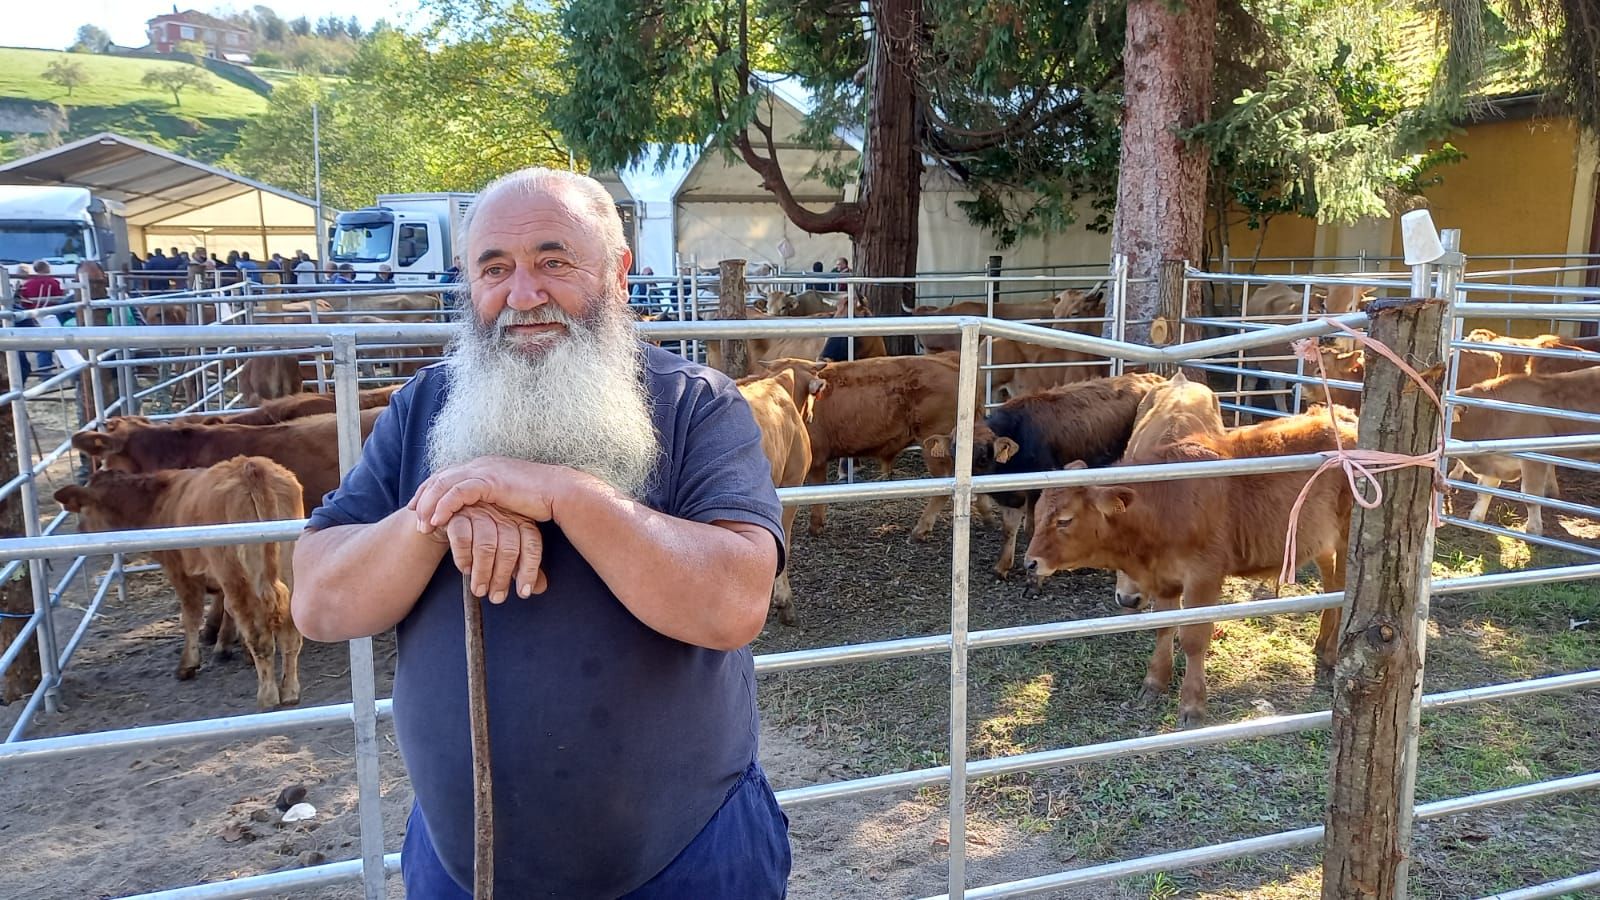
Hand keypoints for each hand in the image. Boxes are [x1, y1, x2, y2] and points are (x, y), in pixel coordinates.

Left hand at [409, 457, 592, 532]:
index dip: (428, 491)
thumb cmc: (538, 501)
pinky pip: (457, 492)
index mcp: (483, 467)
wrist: (560, 494)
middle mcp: (480, 464)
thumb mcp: (507, 501)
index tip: (417, 509)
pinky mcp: (490, 480)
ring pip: (443, 483)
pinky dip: (443, 506)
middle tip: (413, 517)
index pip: (447, 475)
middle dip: (422, 497)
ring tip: (422, 525)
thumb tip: (480, 517)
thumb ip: (490, 503)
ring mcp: (484, 470)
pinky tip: (436, 521)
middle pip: (439, 477)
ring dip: (428, 505)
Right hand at [420, 503, 547, 602]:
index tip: (523, 592)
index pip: (531, 544)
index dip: (529, 571)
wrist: (453, 517)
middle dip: (502, 577)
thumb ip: (523, 566)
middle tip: (496, 596)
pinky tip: (465, 569)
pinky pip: (462, 539)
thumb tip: (539, 587)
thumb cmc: (483, 534)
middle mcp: (502, 515)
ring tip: (479, 589)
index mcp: (521, 520)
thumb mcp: (506, 548)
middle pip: (508, 548)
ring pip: (486, 546)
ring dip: (482, 573)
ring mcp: (480, 513)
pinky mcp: (457, 515)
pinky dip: (463, 559)